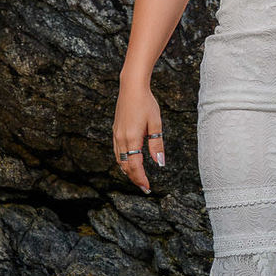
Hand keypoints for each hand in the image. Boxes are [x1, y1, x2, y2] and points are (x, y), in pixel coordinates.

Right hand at [112, 79, 164, 193]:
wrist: (131, 88)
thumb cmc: (146, 103)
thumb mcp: (156, 124)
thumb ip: (157, 144)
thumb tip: (160, 163)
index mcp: (132, 138)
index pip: (135, 166)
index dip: (141, 178)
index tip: (147, 188)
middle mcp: (121, 139)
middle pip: (126, 166)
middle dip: (134, 178)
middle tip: (144, 187)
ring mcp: (116, 135)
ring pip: (120, 160)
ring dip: (128, 171)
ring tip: (138, 178)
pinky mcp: (115, 131)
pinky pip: (118, 152)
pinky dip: (123, 161)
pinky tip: (130, 162)